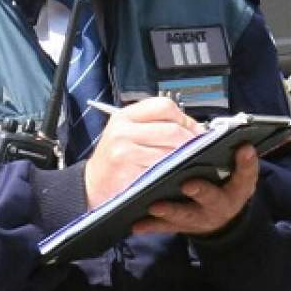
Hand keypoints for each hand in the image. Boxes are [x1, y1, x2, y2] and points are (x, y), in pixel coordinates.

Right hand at [83, 97, 202, 209]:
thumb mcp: (127, 132)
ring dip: (184, 159)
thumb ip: (155, 125)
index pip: (164, 106)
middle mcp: (122, 131)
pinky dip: (173, 172)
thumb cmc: (114, 158)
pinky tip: (173, 174)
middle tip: (198, 150)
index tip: (193, 130)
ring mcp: (124, 152)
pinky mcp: (128, 173)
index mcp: (124, 116)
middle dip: (190, 141)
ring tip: (186, 162)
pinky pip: (162, 170)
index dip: (184, 118)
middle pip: (171, 129)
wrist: (93, 184)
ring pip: (170, 151)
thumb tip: (194, 128)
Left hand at [131, 143, 257, 236]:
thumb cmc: (226, 186)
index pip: (245, 176)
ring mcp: (199, 218)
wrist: (220, 218)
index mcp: (236, 189)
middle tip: (188, 184)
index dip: (245, 164)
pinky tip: (136, 224)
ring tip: (155, 205)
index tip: (243, 148)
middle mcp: (218, 206)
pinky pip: (164, 227)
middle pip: (212, 199)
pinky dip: (150, 226)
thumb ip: (239, 160)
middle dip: (201, 191)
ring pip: (185, 216)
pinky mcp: (180, 226)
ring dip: (170, 211)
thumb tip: (240, 141)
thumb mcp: (239, 174)